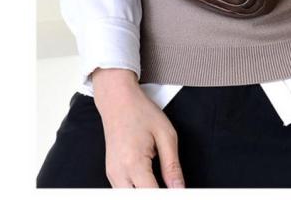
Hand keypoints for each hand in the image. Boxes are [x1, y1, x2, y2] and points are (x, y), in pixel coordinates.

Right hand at [91, 68, 184, 187]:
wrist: (118, 100)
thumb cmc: (141, 112)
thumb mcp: (166, 134)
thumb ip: (172, 166)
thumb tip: (179, 189)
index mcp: (133, 163)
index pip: (151, 195)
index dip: (168, 197)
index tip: (178, 192)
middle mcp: (118, 173)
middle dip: (154, 196)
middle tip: (170, 188)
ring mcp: (112, 175)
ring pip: (129, 198)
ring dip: (145, 192)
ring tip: (160, 183)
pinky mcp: (111, 173)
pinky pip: (124, 191)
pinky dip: (137, 190)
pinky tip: (149, 181)